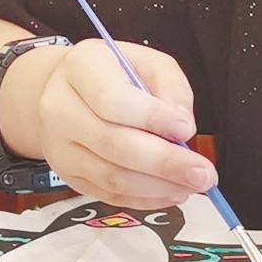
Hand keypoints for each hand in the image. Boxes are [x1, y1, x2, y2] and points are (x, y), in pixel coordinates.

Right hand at [34, 39, 210, 207]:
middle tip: (202, 173)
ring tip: (191, 185)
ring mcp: (59, 146)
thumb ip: (171, 87)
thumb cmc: (114, 74)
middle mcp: (60, 108)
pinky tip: (171, 192)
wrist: (66, 90)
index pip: (111, 99)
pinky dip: (145, 199)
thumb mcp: (147, 62)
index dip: (152, 118)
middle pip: (112, 143)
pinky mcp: (67, 174)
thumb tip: (183, 127)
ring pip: (111, 176)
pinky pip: (108, 194)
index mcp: (80, 68)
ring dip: (158, 187)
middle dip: (164, 163)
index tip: (186, 129)